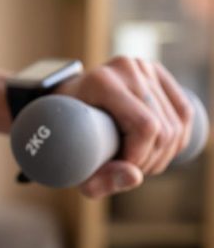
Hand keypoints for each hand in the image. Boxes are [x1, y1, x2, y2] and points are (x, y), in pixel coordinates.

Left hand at [56, 56, 193, 196]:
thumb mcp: (72, 164)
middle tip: (128, 169)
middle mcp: (125, 68)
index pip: (145, 126)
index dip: (140, 157)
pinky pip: (184, 112)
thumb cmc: (65, 135)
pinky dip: (176, 139)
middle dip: (151, 160)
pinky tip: (158, 150)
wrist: (63, 103)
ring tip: (138, 162)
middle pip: (163, 128)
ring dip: (164, 154)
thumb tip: (135, 177)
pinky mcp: (156, 72)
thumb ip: (98, 180)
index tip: (121, 169)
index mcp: (101, 82)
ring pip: (176, 124)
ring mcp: (143, 67)